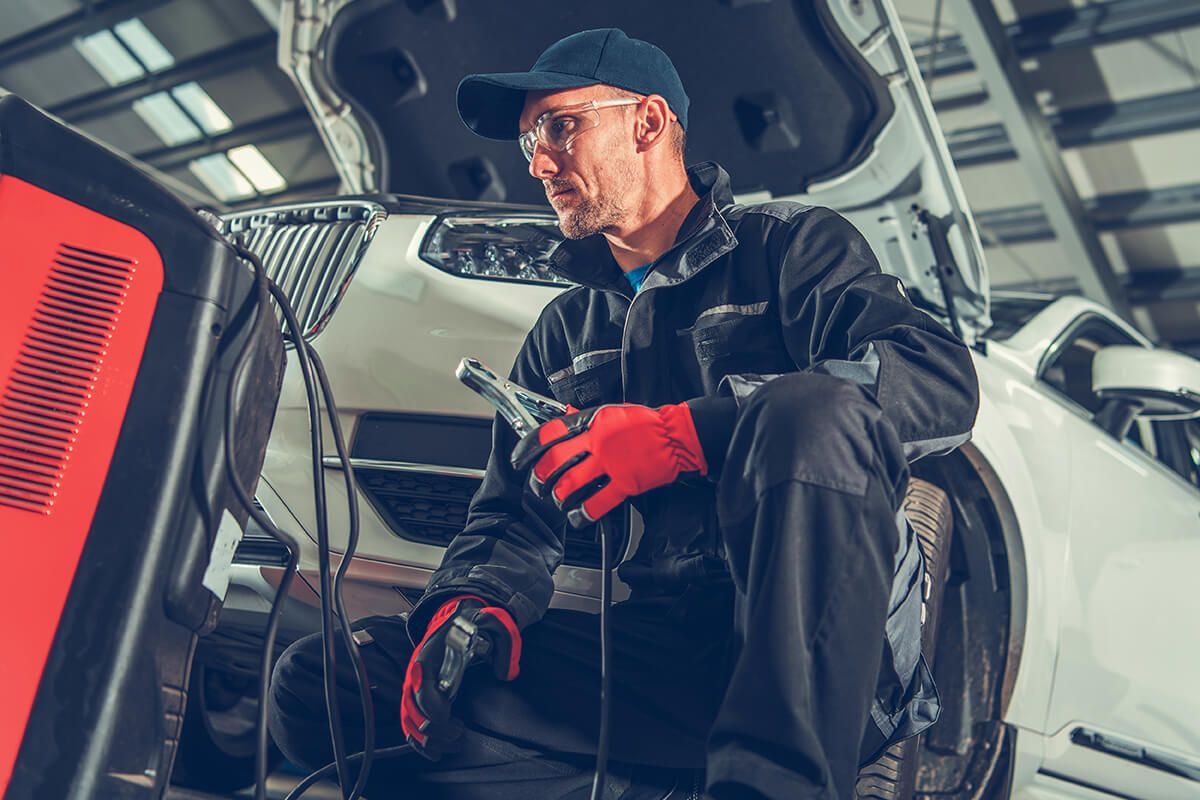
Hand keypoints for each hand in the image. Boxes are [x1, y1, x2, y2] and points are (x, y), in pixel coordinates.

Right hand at [400, 595, 520, 758]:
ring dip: (428, 740)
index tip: (458, 725)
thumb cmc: (473, 626)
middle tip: (459, 736)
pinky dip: (418, 741)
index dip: (438, 715)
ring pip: (409, 721)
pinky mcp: (416, 693)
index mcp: (429, 658)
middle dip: (436, 732)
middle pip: (414, 713)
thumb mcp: (494, 626)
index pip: (424, 695)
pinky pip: (409, 722)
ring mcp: (413, 684)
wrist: (458, 619)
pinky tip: (435, 752)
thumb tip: (506, 674)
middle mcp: (416, 674)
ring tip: (452, 745)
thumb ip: (504, 646)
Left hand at [511, 402, 706, 526]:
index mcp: (592, 422)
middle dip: (540, 478)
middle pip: (554, 463)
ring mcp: (610, 464)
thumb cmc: (646, 424)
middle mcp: (597, 442)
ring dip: (559, 497)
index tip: (520, 460)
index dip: (528, 449)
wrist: (676, 435)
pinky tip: (577, 517)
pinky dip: (582, 514)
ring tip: (559, 500)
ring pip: (570, 485)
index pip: (549, 434)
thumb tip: (562, 419)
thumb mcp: (611, 412)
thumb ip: (586, 419)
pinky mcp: (625, 483)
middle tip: (539, 484)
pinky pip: (595, 503)